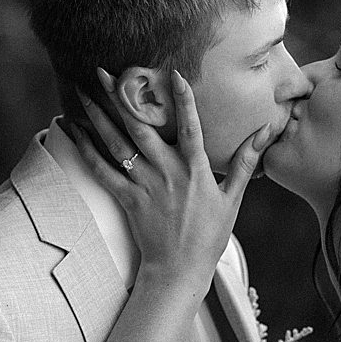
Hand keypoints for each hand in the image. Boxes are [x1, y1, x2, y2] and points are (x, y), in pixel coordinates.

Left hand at [69, 70, 269, 290]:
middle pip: (141, 127)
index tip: (174, 73)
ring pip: (117, 143)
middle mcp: (168, 173)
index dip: (184, 100)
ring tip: (83, 91)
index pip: (190, 127)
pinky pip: (102, 170)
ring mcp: (145, 185)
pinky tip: (74, 130)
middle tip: (103, 71)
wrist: (179, 270)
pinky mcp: (127, 199)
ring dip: (98, 115)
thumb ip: (245, 162)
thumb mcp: (233, 198)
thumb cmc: (208, 236)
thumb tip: (267, 132)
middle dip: (121, 96)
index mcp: (196, 170)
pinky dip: (86, 149)